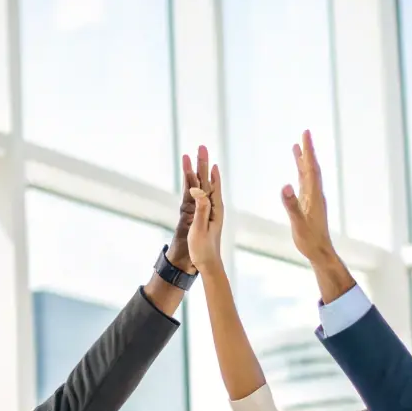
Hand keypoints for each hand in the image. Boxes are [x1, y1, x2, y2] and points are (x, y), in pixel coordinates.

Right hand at [166, 147, 206, 272]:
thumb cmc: (203, 249)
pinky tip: (204, 178)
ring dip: (200, 170)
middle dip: (203, 163)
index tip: (204, 153)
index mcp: (214, 208)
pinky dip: (202, 182)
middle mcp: (214, 206)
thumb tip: (198, 190)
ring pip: (204, 185)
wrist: (208, 263)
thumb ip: (201, 209)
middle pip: (208, 180)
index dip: (205, 168)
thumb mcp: (200, 229)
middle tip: (201, 147)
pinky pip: (203, 194)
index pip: (209, 183)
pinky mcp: (207, 214)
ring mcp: (211, 210)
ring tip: (197, 157)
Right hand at [280, 130, 333, 263]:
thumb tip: (285, 186)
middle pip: (312, 167)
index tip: (305, 135)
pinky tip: (298, 171)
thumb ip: (291, 205)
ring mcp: (313, 199)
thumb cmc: (309, 240)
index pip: (311, 168)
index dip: (308, 151)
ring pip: (309, 175)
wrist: (320, 252)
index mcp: (314, 195)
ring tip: (297, 147)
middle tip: (305, 133)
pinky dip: (301, 173)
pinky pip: (305, 183)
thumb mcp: (298, 223)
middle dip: (308, 150)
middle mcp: (315, 194)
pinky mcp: (310, 205)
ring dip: (303, 160)